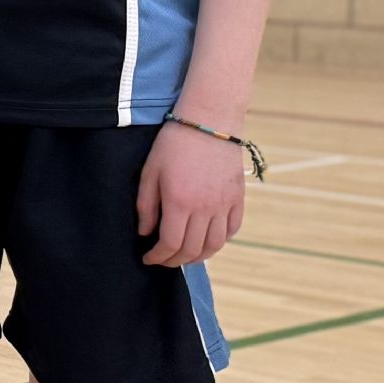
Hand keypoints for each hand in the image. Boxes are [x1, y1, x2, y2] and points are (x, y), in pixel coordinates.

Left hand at [137, 121, 243, 266]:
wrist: (209, 122)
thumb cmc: (173, 144)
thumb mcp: (150, 173)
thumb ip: (146, 206)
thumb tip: (146, 233)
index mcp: (179, 202)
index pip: (170, 244)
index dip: (158, 257)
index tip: (148, 258)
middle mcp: (205, 208)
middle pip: (193, 250)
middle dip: (175, 260)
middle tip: (164, 259)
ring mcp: (224, 204)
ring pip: (215, 245)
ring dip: (199, 256)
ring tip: (185, 255)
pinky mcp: (238, 198)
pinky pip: (233, 229)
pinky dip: (220, 241)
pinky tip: (207, 240)